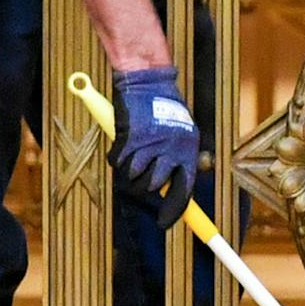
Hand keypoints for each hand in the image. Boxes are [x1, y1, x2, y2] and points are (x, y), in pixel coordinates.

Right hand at [110, 67, 198, 230]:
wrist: (146, 81)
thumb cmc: (162, 108)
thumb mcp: (179, 134)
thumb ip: (175, 160)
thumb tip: (165, 191)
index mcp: (188, 150)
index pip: (183, 191)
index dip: (173, 211)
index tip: (163, 224)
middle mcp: (172, 149)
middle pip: (153, 187)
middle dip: (143, 185)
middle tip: (138, 174)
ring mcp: (150, 144)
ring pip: (133, 176)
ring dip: (128, 168)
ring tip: (132, 151)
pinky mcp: (130, 137)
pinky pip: (118, 162)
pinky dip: (116, 154)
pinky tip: (122, 140)